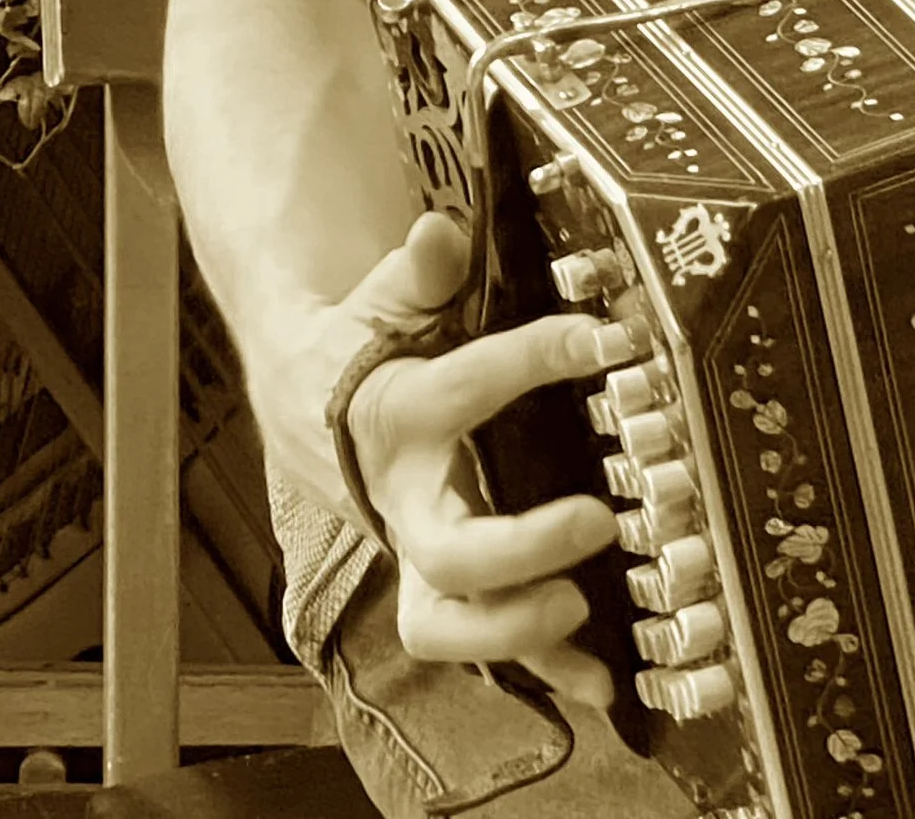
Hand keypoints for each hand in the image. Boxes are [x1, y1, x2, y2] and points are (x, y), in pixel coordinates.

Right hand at [338, 211, 622, 706]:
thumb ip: (419, 269)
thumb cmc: (368, 347)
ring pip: (449, 622)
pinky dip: (541, 670)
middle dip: (522, 549)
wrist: (312, 406)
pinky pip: (484, 645)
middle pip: (448, 550)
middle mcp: (403, 498)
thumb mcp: (387, 295)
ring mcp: (418, 553)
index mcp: (395, 413)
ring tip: (581, 608)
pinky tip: (600, 681)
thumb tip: (439, 232)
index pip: (463, 387)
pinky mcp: (441, 587)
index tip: (602, 338)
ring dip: (518, 628)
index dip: (533, 359)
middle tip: (595, 518)